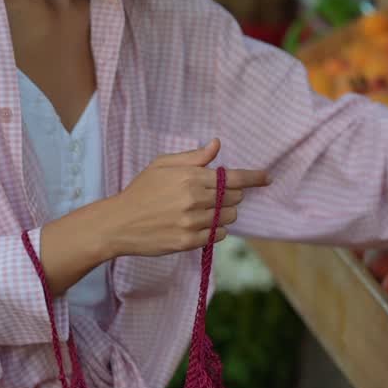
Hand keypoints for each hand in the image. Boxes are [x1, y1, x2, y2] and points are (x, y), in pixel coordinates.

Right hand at [40, 138, 268, 296]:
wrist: (119, 223)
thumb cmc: (141, 191)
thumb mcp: (162, 165)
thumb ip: (193, 157)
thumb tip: (217, 145)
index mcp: (190, 177)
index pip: (232, 177)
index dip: (254, 177)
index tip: (267, 178)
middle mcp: (194, 199)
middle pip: (234, 199)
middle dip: (230, 196)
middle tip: (212, 196)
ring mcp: (192, 223)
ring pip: (229, 218)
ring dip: (224, 214)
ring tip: (203, 211)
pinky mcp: (189, 242)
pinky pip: (218, 235)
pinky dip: (215, 230)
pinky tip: (198, 225)